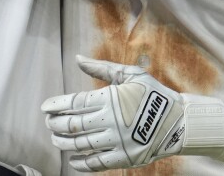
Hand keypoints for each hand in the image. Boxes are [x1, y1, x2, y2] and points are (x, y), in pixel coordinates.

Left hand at [42, 58, 186, 171]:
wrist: (179, 120)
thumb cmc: (153, 93)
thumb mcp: (130, 74)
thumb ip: (102, 67)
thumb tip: (78, 59)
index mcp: (111, 98)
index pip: (75, 103)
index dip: (56, 106)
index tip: (45, 108)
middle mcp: (111, 120)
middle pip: (74, 125)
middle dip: (56, 124)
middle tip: (48, 123)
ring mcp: (117, 141)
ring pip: (81, 144)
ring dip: (64, 143)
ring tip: (56, 139)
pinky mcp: (124, 157)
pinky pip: (96, 163)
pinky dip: (81, 163)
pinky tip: (73, 160)